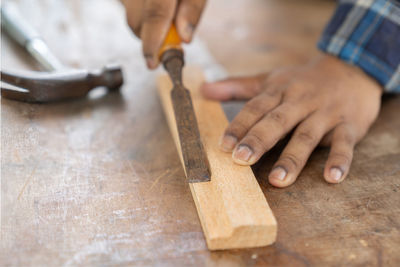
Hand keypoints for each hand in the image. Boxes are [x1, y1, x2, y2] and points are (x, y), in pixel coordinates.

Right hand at [121, 0, 205, 68]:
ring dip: (146, 23)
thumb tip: (184, 38)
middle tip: (172, 37)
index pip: (156, 13)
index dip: (154, 42)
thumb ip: (194, 7)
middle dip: (151, 37)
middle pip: (136, 20)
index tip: (153, 62)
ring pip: (130, 15)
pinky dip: (141, 11)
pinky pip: (128, 5)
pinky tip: (152, 3)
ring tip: (166, 11)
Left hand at [201, 54, 382, 186]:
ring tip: (278, 180)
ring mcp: (325, 114)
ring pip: (307, 136)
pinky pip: (345, 144)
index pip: (256, 108)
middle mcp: (300, 102)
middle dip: (258, 141)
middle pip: (277, 122)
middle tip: (241, 161)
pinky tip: (332, 178)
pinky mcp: (349, 125)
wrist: (352, 68)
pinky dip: (339, 160)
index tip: (223, 145)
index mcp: (279, 91)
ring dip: (292, 158)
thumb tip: (203, 89)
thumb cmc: (302, 80)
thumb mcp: (269, 79)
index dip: (239, 125)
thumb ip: (236, 86)